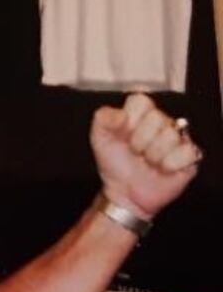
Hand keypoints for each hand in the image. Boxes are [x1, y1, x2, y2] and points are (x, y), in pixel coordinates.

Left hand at [91, 93, 201, 219]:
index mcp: (141, 113)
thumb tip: (121, 113)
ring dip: (153, 155)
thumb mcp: (100, 138)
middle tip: (135, 152)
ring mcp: (178, 137)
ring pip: (170, 136)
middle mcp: (162, 122)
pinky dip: (169, 165)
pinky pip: (186, 152)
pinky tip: (162, 169)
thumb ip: (103, 118)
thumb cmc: (115, 163)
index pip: (141, 100)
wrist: (125, 192)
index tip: (122, 133)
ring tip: (148, 161)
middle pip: (157, 118)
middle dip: (139, 140)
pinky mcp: (191, 155)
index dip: (130, 120)